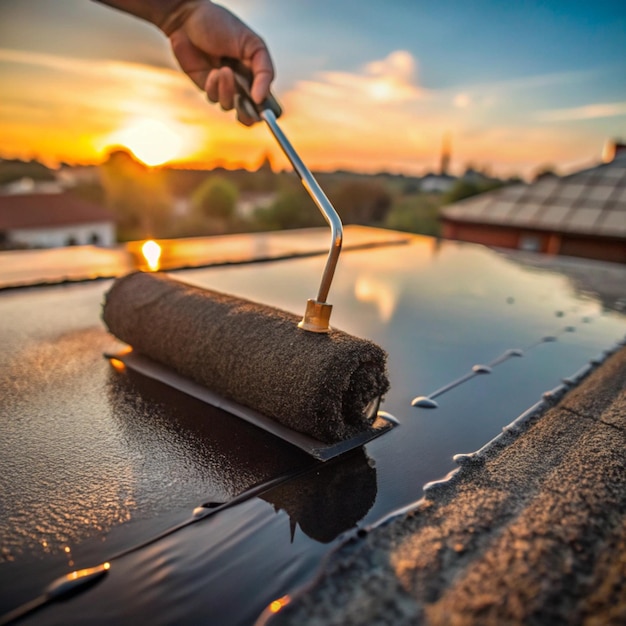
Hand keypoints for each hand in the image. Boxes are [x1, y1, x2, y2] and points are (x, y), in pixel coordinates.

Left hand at [163, 1, 274, 124]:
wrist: (188, 19)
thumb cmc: (221, 25)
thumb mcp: (253, 44)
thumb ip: (265, 71)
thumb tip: (261, 98)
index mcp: (257, 75)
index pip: (268, 102)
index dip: (267, 111)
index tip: (264, 110)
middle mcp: (243, 85)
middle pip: (249, 115)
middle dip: (247, 113)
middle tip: (244, 102)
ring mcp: (225, 88)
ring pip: (230, 106)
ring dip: (227, 91)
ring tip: (223, 70)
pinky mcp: (208, 88)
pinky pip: (214, 98)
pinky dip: (213, 86)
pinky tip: (212, 71)